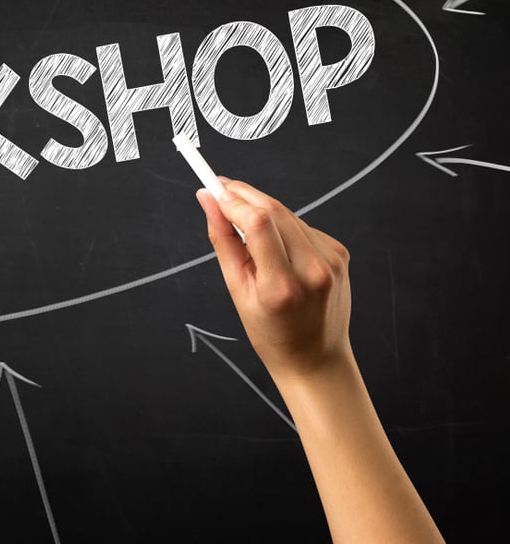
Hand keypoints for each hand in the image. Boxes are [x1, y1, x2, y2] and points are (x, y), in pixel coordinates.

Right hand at [196, 180, 352, 381]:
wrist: (316, 357)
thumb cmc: (271, 332)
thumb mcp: (237, 291)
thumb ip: (223, 241)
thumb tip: (208, 200)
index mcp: (282, 286)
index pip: (258, 223)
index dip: (233, 200)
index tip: (213, 189)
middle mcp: (312, 269)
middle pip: (274, 210)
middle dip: (244, 195)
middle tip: (220, 189)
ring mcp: (331, 259)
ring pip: (288, 214)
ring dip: (261, 209)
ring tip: (242, 222)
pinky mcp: (339, 252)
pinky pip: (302, 226)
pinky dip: (281, 226)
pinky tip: (274, 245)